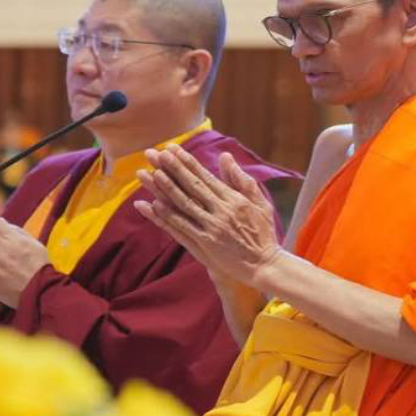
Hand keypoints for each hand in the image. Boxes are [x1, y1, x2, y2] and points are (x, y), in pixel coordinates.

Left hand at [133, 147, 281, 286]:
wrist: (265, 266)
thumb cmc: (264, 234)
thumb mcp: (260, 203)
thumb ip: (242, 180)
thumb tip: (225, 156)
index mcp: (234, 200)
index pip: (205, 177)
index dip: (187, 162)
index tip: (172, 149)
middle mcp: (222, 211)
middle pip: (192, 186)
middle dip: (173, 168)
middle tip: (156, 154)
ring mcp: (213, 228)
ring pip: (184, 204)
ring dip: (166, 188)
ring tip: (151, 174)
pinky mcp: (206, 245)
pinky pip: (182, 227)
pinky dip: (167, 216)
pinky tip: (153, 205)